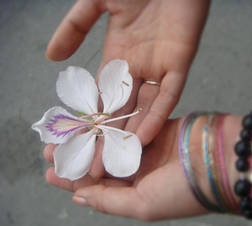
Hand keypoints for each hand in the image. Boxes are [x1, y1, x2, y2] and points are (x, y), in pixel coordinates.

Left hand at [44, 118, 211, 220]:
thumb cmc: (183, 191)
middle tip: (51, 148)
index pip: (98, 187)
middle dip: (77, 156)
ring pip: (109, 140)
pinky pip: (126, 123)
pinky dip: (108, 120)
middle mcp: (139, 170)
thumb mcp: (142, 206)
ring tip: (65, 131)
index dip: (73, 180)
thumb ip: (109, 201)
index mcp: (136, 192)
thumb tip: (79, 198)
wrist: (220, 161)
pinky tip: (90, 116)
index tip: (50, 172)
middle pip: (100, 162)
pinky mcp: (154, 124)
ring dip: (88, 136)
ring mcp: (147, 146)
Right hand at [46, 0, 209, 176]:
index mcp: (118, 54)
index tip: (82, 143)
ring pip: (145, 108)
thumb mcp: (96, 2)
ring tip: (117, 162)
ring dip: (132, 135)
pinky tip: (142, 139)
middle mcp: (138, 67)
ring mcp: (159, 68)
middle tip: (95, 164)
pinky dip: (156, 117)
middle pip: (123, 109)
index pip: (104, 94)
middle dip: (110, 137)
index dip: (94, 119)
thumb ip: (75, 27)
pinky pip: (168, 97)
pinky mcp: (179, 64)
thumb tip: (51, 57)